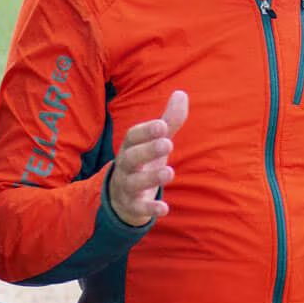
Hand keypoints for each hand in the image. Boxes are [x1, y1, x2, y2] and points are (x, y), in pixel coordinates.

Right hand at [109, 89, 187, 228]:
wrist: (122, 197)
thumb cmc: (143, 162)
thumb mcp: (155, 142)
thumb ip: (169, 121)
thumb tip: (181, 93)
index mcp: (130, 147)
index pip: (133, 136)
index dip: (146, 131)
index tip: (163, 126)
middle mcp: (126, 166)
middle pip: (131, 157)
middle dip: (147, 150)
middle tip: (168, 143)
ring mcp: (127, 187)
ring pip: (134, 182)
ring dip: (151, 178)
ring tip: (169, 172)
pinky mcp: (132, 206)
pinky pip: (139, 208)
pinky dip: (150, 209)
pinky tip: (165, 208)